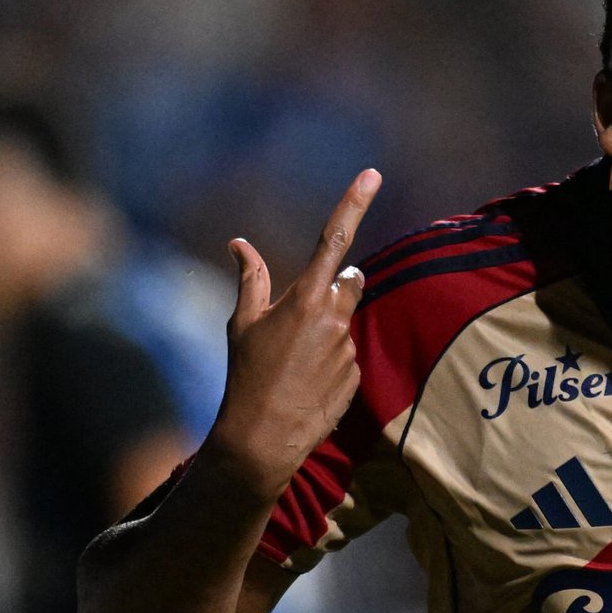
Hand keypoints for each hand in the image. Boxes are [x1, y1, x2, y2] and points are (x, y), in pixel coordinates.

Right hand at [204, 169, 381, 500]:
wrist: (264, 438)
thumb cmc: (246, 377)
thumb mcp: (241, 324)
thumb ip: (251, 279)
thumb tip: (239, 243)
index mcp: (306, 298)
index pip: (335, 238)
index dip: (354, 203)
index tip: (372, 174)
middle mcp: (335, 317)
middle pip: (349, 280)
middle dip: (334, 286)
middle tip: (302, 313)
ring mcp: (350, 346)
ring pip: (346, 319)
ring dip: (328, 327)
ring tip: (296, 359)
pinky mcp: (357, 374)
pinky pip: (348, 352)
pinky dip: (332, 358)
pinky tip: (307, 379)